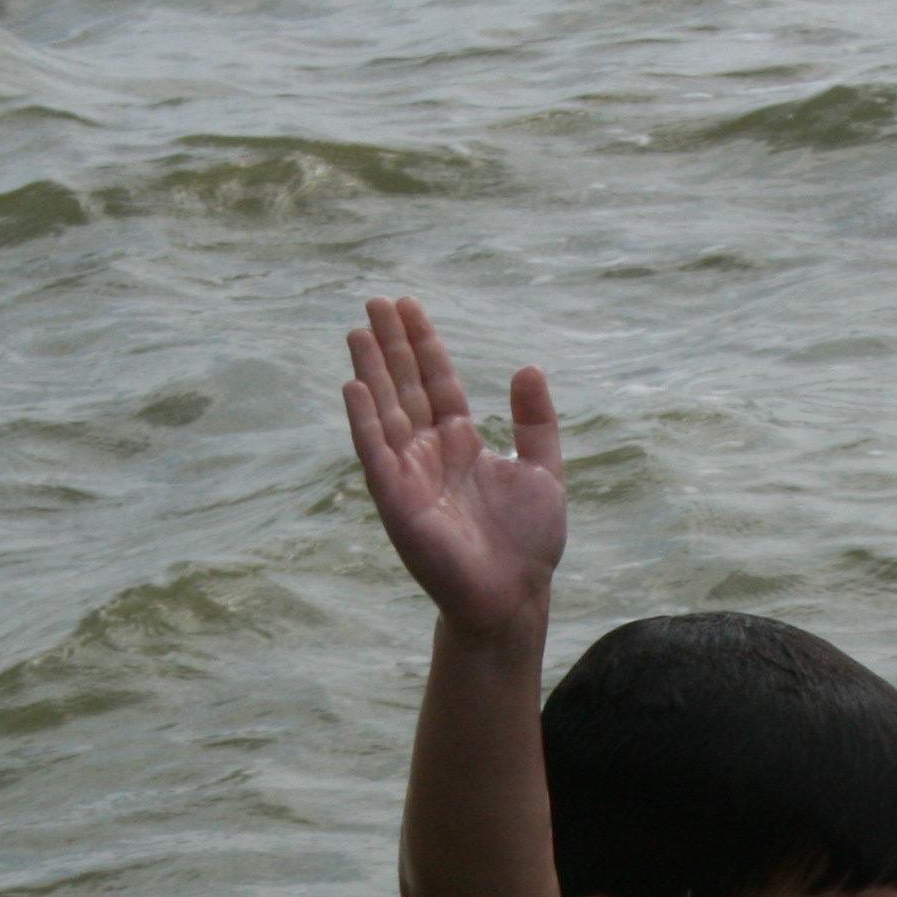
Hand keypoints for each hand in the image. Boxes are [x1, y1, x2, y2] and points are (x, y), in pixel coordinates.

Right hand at [343, 296, 564, 635]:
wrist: (514, 596)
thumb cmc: (528, 543)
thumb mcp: (543, 470)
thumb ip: (535, 421)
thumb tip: (528, 366)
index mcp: (461, 442)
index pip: (437, 381)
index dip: (423, 343)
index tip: (408, 305)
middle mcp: (429, 453)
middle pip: (405, 387)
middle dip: (390, 344)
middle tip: (374, 300)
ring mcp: (409, 475)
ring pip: (385, 412)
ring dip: (370, 371)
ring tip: (357, 330)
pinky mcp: (397, 502)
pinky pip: (376, 455)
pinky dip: (364, 422)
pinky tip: (353, 386)